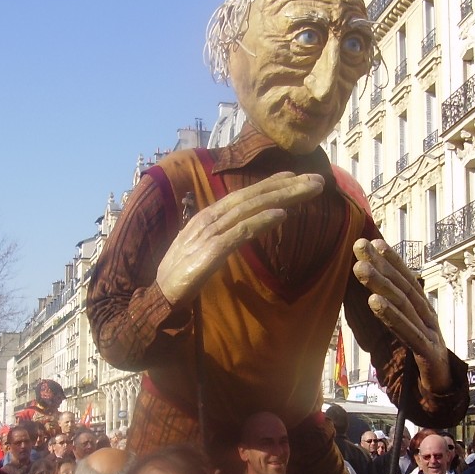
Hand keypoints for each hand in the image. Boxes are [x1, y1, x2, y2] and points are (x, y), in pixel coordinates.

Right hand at [156, 172, 324, 305]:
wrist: (158, 296)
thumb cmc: (180, 275)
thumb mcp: (201, 249)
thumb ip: (220, 236)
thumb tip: (241, 228)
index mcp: (207, 218)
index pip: (243, 195)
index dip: (270, 184)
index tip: (295, 177)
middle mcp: (209, 219)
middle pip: (252, 197)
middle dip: (285, 187)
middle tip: (316, 180)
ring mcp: (209, 234)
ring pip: (250, 209)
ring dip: (281, 198)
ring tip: (307, 191)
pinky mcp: (211, 252)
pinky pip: (240, 233)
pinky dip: (261, 222)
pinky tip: (281, 216)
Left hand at [352, 238, 451, 391]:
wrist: (441, 387)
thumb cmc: (418, 355)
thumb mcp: (402, 330)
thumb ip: (385, 312)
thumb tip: (360, 292)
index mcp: (421, 308)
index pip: (405, 279)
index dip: (390, 259)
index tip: (372, 241)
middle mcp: (427, 315)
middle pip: (402, 286)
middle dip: (380, 265)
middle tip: (359, 246)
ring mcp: (429, 331)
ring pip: (403, 304)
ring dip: (380, 285)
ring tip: (360, 270)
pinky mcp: (426, 350)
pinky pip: (406, 330)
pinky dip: (390, 315)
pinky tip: (374, 303)